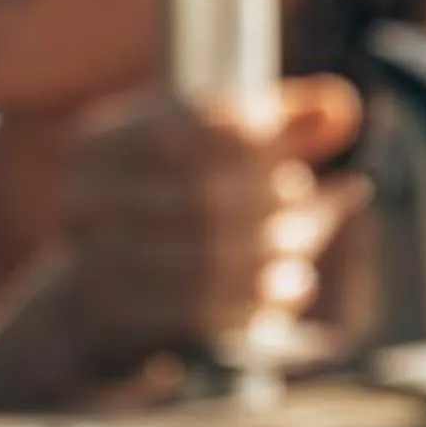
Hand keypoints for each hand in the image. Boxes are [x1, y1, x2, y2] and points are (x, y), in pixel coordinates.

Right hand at [56, 78, 364, 383]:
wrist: (100, 309)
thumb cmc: (170, 213)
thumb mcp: (211, 157)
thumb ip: (275, 124)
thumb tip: (342, 104)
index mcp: (98, 141)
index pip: (188, 122)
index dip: (252, 132)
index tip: (295, 143)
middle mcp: (83, 196)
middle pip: (202, 194)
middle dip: (269, 199)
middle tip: (311, 201)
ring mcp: (93, 261)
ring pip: (206, 257)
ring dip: (270, 254)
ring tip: (304, 250)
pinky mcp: (117, 322)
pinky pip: (201, 312)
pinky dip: (257, 299)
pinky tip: (289, 286)